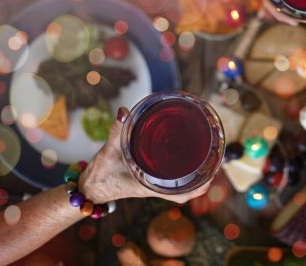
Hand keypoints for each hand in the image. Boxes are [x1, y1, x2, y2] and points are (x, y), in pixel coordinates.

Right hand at [78, 107, 210, 203]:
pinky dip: (182, 171)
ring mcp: (153, 183)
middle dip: (203, 177)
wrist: (90, 188)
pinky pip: (171, 178)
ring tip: (208, 155)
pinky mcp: (148, 178)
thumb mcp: (109, 151)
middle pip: (187, 189)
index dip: (199, 187)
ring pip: (181, 184)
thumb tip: (124, 112)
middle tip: (215, 158)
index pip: (181, 194)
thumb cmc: (101, 174)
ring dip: (195, 174)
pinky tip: (186, 157)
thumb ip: (117, 131)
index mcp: (151, 186)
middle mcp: (155, 186)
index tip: (212, 176)